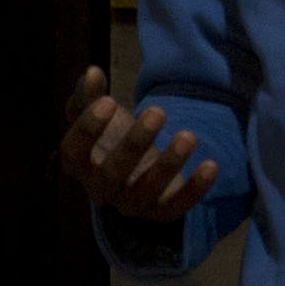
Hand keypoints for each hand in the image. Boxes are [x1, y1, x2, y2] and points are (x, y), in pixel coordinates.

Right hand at [58, 66, 219, 226]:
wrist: (134, 173)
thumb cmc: (111, 136)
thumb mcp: (98, 115)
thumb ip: (89, 94)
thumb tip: (92, 72)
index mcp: (80, 165)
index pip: (73, 153)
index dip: (88, 130)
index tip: (109, 101)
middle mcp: (101, 190)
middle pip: (112, 174)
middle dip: (135, 143)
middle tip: (157, 110)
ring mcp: (131, 204)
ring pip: (147, 191)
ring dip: (169, 164)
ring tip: (189, 135)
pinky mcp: (159, 213)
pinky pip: (176, 207)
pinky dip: (194, 189)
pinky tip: (211, 165)